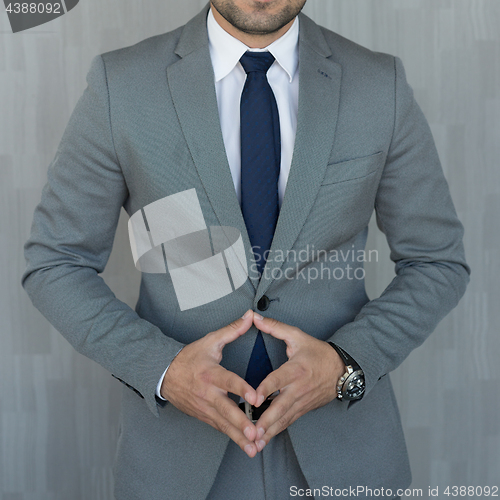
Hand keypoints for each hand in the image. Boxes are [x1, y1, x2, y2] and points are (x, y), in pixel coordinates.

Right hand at [161, 310, 258, 456]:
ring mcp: (205, 407)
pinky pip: (219, 428)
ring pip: (223, 424)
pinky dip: (232, 437)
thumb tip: (249, 316)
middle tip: (254, 434)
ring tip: (253, 449)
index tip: (255, 398)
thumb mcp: (210, 341)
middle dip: (240, 424)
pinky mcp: (204, 416)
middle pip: (226, 410)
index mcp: (210, 373)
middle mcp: (208, 393)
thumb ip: (232, 330)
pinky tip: (245, 446)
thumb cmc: (190, 357)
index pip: (228, 382)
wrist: (164, 374)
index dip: (242, 390)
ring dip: (238, 437)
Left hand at [252, 313, 344, 451]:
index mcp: (296, 369)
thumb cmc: (317, 352)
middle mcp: (298, 388)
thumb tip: (255, 317)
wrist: (342, 369)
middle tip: (252, 431)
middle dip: (266, 420)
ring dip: (269, 431)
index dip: (266, 388)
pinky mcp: (303, 409)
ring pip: (284, 419)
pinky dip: (276, 432)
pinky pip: (288, 422)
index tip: (253, 398)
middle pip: (281, 406)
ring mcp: (301, 401)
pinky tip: (264, 441)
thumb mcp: (297, 336)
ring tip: (254, 443)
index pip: (279, 380)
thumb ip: (275, 327)